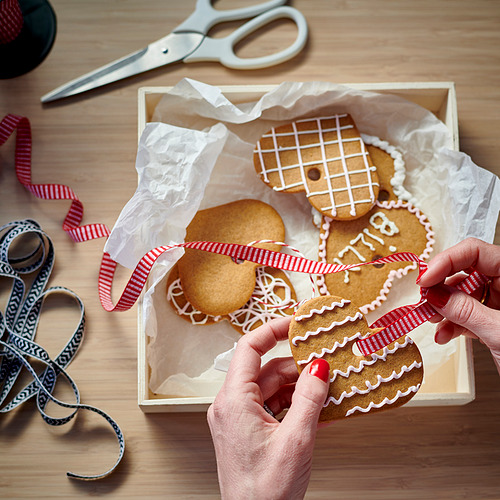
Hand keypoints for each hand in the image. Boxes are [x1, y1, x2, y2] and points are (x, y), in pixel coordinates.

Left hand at [207, 316, 330, 499]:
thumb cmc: (265, 493)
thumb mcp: (296, 440)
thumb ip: (309, 398)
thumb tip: (319, 367)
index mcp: (233, 401)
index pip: (249, 348)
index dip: (273, 330)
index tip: (296, 323)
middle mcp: (231, 405)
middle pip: (266, 370)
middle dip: (297, 366)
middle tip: (325, 363)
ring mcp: (239, 419)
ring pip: (272, 388)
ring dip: (299, 387)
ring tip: (327, 389)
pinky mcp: (249, 431)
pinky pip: (273, 407)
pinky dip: (294, 405)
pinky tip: (318, 409)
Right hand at [417, 237, 499, 372]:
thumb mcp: (499, 333)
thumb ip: (466, 311)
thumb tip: (434, 294)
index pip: (475, 252)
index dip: (446, 262)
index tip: (424, 280)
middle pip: (466, 272)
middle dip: (441, 287)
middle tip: (423, 300)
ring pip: (463, 295)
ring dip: (443, 309)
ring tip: (431, 320)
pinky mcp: (496, 321)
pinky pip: (468, 314)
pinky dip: (452, 324)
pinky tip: (444, 334)